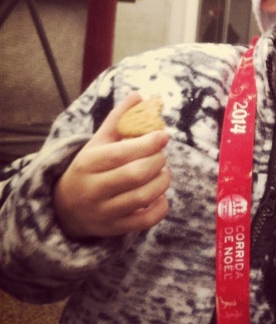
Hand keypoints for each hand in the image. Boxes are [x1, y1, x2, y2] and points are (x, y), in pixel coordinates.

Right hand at [53, 93, 170, 239]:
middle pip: (135, 175)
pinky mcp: (114, 228)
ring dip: (162, 182)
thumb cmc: (89, 168)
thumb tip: (139, 95)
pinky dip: (160, 207)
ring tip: (163, 173)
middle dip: (157, 162)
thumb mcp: (98, 143)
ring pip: (142, 197)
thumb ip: (118, 120)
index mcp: (88, 163)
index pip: (121, 153)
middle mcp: (93, 189)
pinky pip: (145, 221)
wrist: (65, 208)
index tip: (164, 136)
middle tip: (162, 156)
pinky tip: (160, 195)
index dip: (147, 144)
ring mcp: (104, 211)